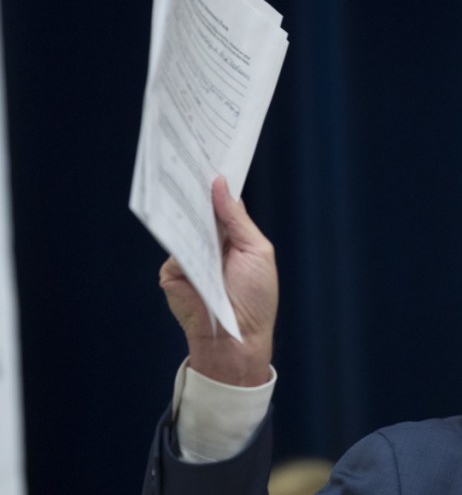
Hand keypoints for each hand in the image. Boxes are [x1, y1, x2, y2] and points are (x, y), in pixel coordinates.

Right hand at [159, 176, 277, 385]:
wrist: (237, 338)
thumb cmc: (256, 297)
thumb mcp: (256, 251)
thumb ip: (237, 219)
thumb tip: (220, 184)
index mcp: (232, 237)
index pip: (220, 205)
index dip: (216, 184)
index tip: (211, 157)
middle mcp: (209, 244)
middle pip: (198, 211)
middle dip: (195, 189)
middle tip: (191, 159)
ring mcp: (189, 258)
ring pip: (182, 226)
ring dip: (183, 207)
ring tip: (182, 181)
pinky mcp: (172, 273)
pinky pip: (173, 249)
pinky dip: (178, 239)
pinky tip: (177, 223)